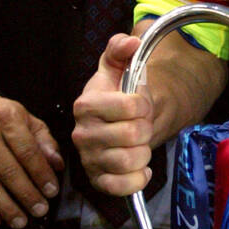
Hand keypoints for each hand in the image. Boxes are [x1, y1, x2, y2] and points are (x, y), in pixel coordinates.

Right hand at [0, 96, 63, 228]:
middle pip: (7, 169)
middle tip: (40, 210)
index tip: (52, 191)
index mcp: (5, 117)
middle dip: (26, 194)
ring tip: (20, 221)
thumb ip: (44, 141)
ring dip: (5, 207)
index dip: (40, 173)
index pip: (26, 150)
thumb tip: (57, 164)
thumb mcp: (26, 119)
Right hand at [72, 34, 154, 196]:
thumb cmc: (116, 95)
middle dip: (146, 128)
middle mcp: (82, 133)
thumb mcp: (117, 67)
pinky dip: (138, 178)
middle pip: (133, 135)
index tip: (140, 104)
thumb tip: (131, 41)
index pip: (130, 106)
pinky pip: (123, 187)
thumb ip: (121, 49)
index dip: (144, 105)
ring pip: (130, 160)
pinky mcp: (98, 181)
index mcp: (86, 104)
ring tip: (138, 144)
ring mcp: (89, 159)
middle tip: (140, 125)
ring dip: (143, 152)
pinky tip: (140, 166)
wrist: (115, 123)